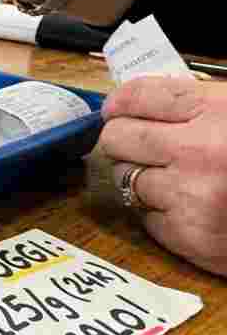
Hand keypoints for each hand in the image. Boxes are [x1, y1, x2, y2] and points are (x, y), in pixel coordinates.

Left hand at [100, 77, 226, 275]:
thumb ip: (197, 104)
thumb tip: (135, 103)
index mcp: (217, 110)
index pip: (136, 97)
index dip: (121, 104)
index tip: (118, 111)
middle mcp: (198, 151)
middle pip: (116, 138)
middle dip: (125, 141)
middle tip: (143, 147)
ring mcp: (191, 196)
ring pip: (127, 180)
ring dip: (146, 181)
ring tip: (183, 181)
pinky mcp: (191, 237)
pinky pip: (147, 220)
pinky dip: (163, 216)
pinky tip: (196, 210)